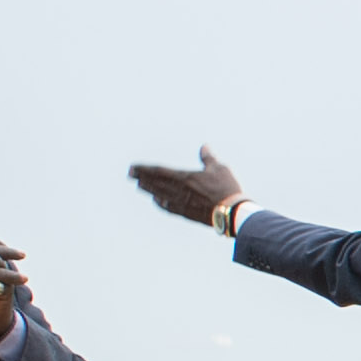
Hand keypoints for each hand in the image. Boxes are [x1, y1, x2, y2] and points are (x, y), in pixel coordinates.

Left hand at [127, 150, 242, 228]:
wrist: (231, 212)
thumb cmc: (227, 188)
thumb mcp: (219, 168)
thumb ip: (208, 158)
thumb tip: (204, 146)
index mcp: (185, 177)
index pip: (158, 171)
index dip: (144, 169)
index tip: (132, 167)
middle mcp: (179, 190)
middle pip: (155, 183)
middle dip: (141, 178)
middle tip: (130, 174)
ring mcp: (181, 203)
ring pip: (159, 194)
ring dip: (148, 189)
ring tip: (139, 185)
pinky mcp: (187, 213)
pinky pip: (169, 207)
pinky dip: (161, 202)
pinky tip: (157, 200)